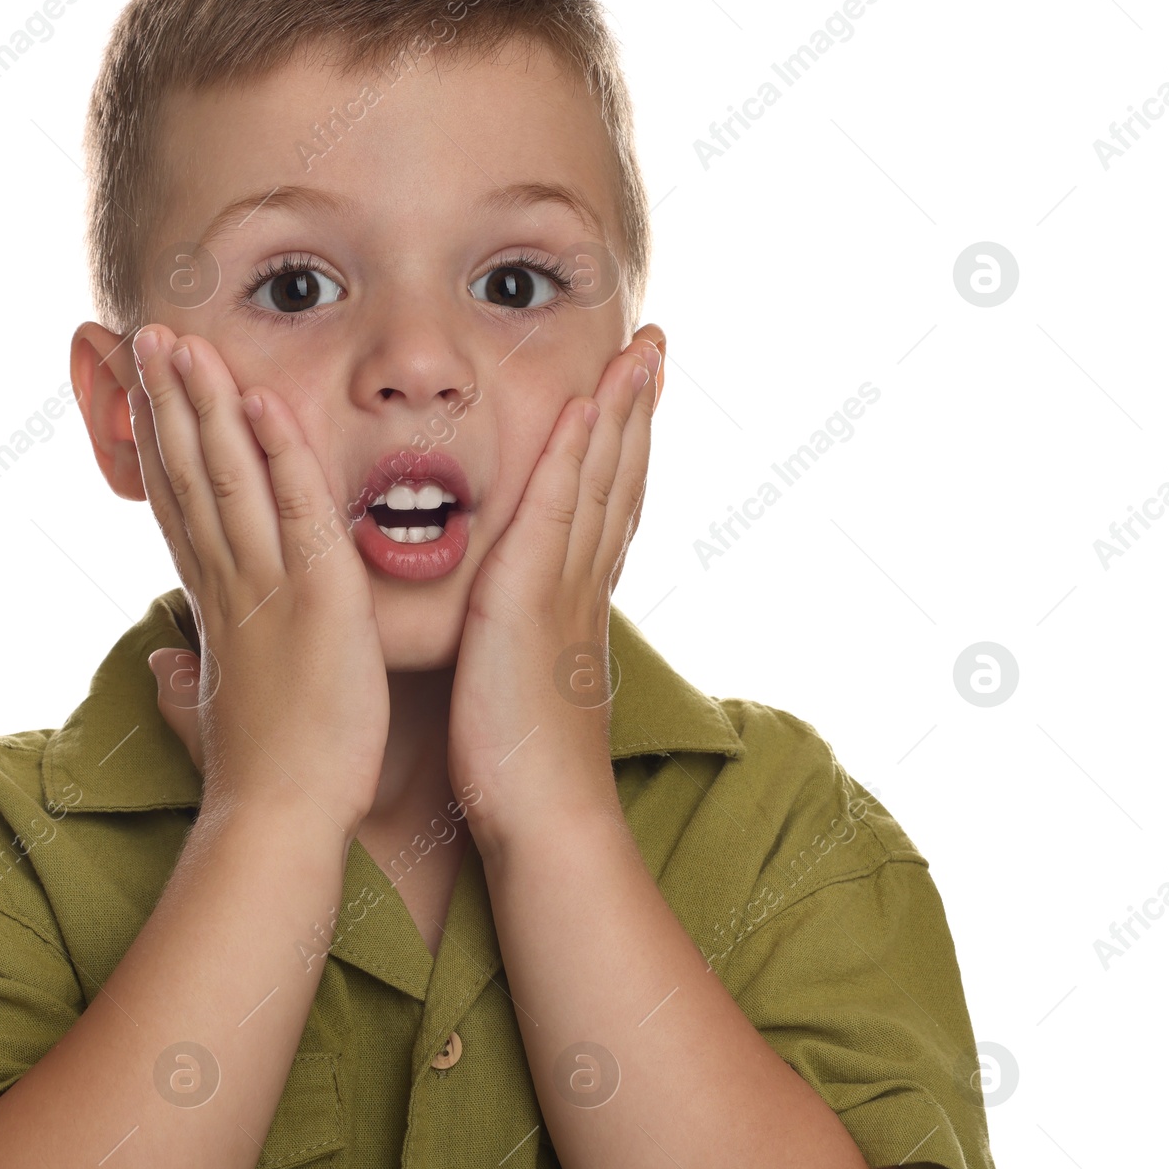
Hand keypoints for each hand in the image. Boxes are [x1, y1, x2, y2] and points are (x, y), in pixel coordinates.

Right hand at [128, 323, 390, 838]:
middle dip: (165, 400)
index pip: (178, 502)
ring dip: (202, 403)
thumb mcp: (213, 711)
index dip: (158, 441)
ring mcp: (265, 583)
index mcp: (215, 600)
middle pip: (186, 471)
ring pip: (224, 474)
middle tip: (147, 335)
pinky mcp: (314, 595)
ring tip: (180, 340)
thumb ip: (184, 679)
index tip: (141, 391)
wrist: (281, 818)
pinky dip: (276, 451)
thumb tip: (162, 666)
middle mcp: (228, 580)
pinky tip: (259, 399)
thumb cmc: (261, 768)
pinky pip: (293, 508)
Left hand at [446, 325, 664, 857]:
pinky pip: (558, 508)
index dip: (625, 447)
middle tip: (654, 348)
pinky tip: (585, 407)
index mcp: (578, 602)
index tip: (634, 396)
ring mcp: (565, 587)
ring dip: (621, 411)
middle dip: (637, 410)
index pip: (609, 506)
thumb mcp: (526, 687)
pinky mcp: (532, 597)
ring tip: (638, 353)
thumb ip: (526, 644)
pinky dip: (575, 454)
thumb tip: (515, 630)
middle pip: (620, 478)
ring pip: (602, 480)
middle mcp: (584, 584)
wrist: (544, 820)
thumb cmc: (523, 770)